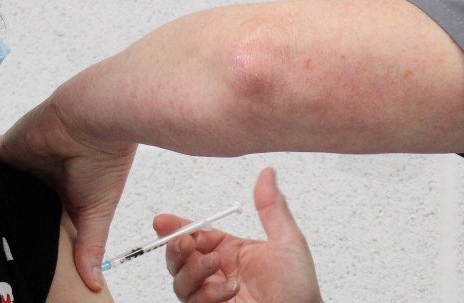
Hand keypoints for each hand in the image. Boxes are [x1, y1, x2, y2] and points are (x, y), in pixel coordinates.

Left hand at [0, 99, 136, 291]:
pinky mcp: (5, 148)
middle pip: (14, 201)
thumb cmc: (104, 163)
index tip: (10, 258)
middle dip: (1, 218)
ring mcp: (21, 162)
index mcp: (64, 193)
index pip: (41, 218)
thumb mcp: (97, 212)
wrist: (95, 119)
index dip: (28, 233)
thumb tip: (94, 285)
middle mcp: (40, 177)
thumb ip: (89, 247)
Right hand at [154, 167, 321, 302]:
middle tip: (185, 242)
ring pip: (181, 280)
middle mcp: (219, 272)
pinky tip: (230, 289)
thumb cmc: (300, 290)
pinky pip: (193, 301)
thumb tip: (268, 173)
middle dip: (176, 246)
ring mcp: (213, 295)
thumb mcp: (287, 241)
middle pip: (180, 257)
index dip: (177, 227)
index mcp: (232, 251)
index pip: (197, 235)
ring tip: (215, 264)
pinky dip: (209, 293)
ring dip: (193, 269)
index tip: (163, 221)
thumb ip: (272, 208)